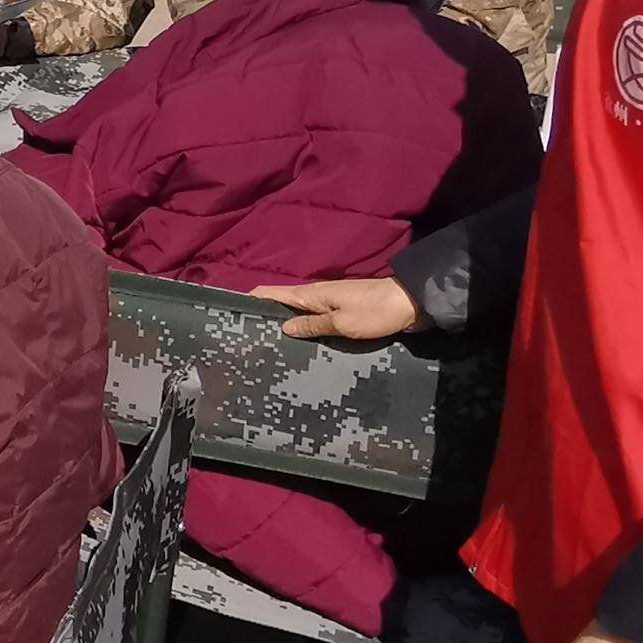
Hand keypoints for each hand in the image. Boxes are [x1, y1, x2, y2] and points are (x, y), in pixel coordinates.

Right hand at [254, 276, 422, 342]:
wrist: (411, 305)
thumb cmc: (375, 312)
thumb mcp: (341, 323)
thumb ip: (311, 326)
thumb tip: (283, 328)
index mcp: (310, 295)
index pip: (269, 293)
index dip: (249, 302)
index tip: (231, 317)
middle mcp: (315, 296)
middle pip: (280, 305)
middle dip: (263, 319)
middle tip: (247, 343)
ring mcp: (328, 304)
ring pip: (297, 315)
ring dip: (284, 327)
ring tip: (268, 349)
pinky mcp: (342, 313)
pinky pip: (314, 321)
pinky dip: (303, 330)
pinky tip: (300, 347)